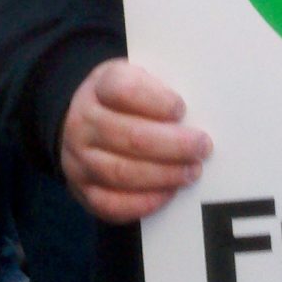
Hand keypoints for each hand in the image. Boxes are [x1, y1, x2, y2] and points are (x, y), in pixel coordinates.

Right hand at [60, 58, 210, 221]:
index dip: (157, 101)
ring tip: (191, 171)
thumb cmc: (124, 100)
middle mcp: (83, 122)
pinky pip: (110, 204)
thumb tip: (195, 113)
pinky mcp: (82, 190)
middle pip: (131, 136)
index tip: (181, 109)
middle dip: (174, 145)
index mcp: (100, 86)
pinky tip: (167, 193)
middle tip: (202, 147)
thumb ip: (161, 89)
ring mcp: (79, 158)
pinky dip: (143, 202)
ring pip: (122, 172)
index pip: (125, 90)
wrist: (83, 121)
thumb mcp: (138, 77)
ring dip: (164, 175)